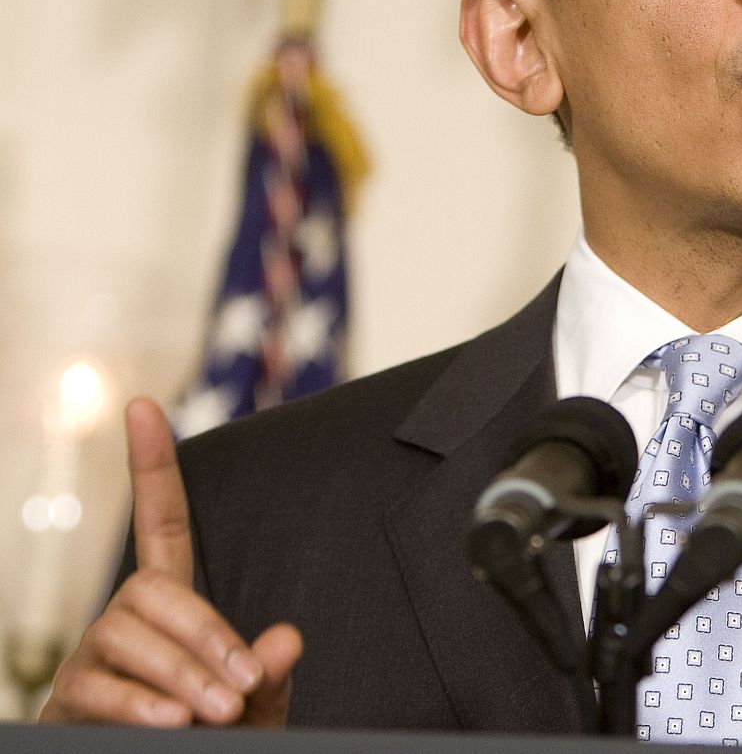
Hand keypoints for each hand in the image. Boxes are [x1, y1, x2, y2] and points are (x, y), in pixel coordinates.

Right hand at [39, 398, 302, 726]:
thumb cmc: (212, 735)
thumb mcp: (253, 704)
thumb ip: (267, 673)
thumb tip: (288, 639)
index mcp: (172, 605)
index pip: (161, 522)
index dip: (153, 466)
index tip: (143, 405)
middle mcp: (124, 620)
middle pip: (152, 591)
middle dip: (204, 635)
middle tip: (242, 686)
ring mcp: (91, 659)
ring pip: (126, 638)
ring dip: (179, 673)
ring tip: (218, 712)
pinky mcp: (68, 703)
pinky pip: (96, 688)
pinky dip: (137, 703)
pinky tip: (171, 721)